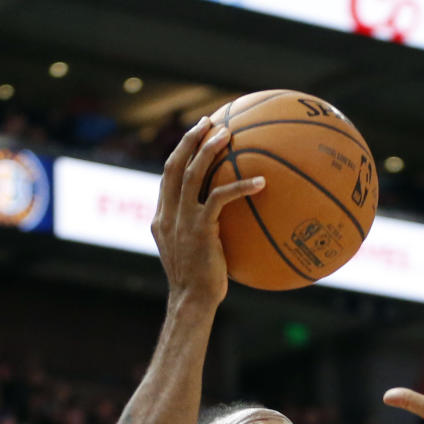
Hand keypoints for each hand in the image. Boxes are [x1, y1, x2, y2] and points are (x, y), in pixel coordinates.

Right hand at [151, 115, 264, 306]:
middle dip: (191, 139)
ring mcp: (182, 221)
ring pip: (193, 173)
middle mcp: (168, 215)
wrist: (192, 302)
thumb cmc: (200, 286)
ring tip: (229, 134)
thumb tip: (229, 225)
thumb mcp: (196, 255)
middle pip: (175, 165)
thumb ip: (202, 234)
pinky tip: (261, 181)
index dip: (180, 152)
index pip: (167, 176)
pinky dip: (240, 186)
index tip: (195, 135)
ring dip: (210, 150)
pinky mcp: (200, 229)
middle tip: (209, 121)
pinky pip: (220, 198)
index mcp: (163, 218)